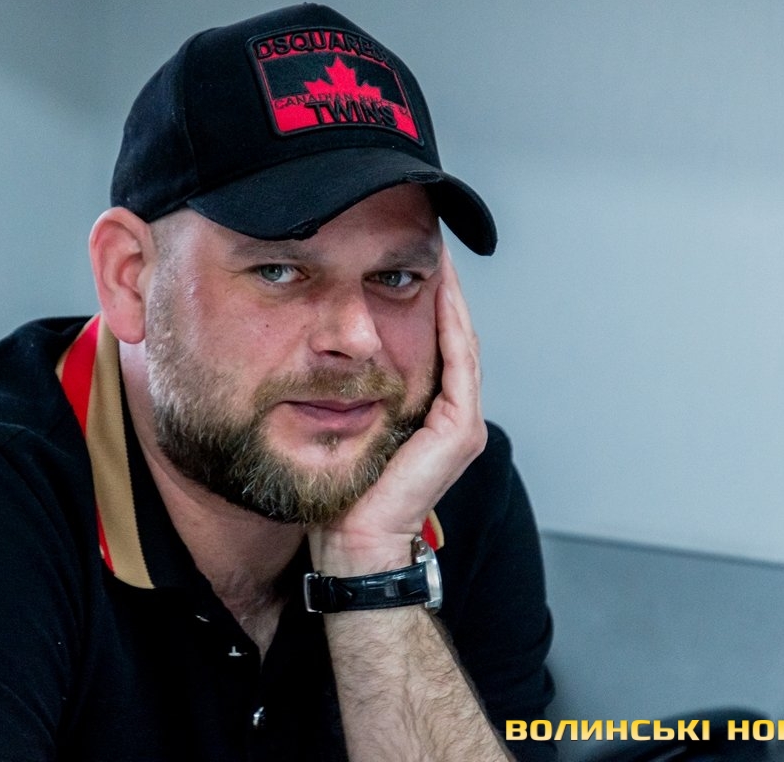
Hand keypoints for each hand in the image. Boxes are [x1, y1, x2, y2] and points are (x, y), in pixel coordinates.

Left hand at [309, 245, 486, 574]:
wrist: (352, 542)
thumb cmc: (341, 494)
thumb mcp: (342, 429)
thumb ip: (347, 395)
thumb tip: (322, 357)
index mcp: (428, 416)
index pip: (433, 345)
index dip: (426, 301)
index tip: (407, 259)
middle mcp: (452, 416)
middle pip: (450, 336)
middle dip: (440, 289)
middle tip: (428, 242)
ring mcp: (461, 423)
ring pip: (459, 341)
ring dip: (449, 295)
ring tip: (437, 253)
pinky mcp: (459, 430)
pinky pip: (458, 361)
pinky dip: (449, 322)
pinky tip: (438, 287)